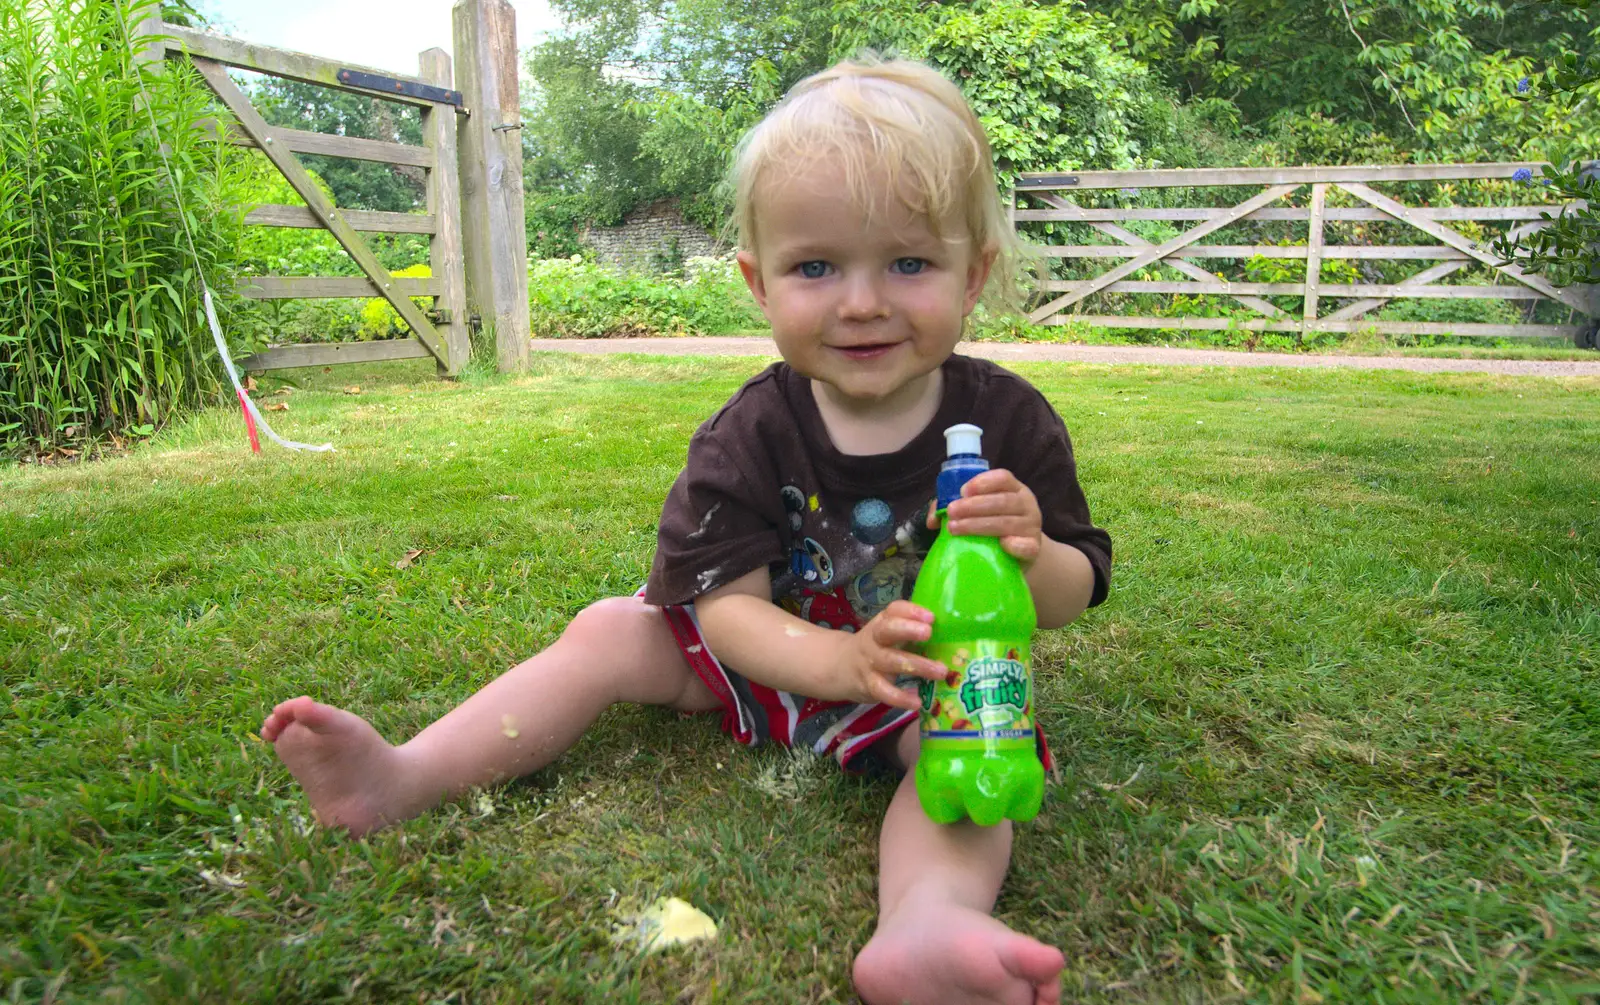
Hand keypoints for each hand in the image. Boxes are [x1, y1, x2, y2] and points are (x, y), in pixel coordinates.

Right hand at [836, 600, 948, 710]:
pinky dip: (900, 697)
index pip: (893, 610)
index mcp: (883, 623)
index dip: (911, 611)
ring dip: (917, 666)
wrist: (840, 667)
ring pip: (891, 661)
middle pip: (887, 631)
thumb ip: (911, 632)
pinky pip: (884, 692)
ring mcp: (870, 662)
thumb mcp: (888, 634)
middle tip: (929, 632)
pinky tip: (917, 701)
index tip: (931, 617)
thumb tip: (951, 633)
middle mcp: (875, 640)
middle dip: (907, 630)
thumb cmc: (876, 648)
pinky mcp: (869, 685)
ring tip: (940, 671)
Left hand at [926, 468, 1043, 567]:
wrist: (1020, 553)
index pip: (1003, 478)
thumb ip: (956, 508)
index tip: (963, 491)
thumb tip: (932, 520)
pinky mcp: (1034, 548)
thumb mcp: (980, 511)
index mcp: (1014, 489)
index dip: (983, 482)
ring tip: (955, 529)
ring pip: (1007, 523)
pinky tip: (1001, 545)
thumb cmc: (995, 526)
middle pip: (1003, 501)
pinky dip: (1014, 545)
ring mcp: (1031, 526)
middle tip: (951, 512)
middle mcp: (1025, 504)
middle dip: (974, 506)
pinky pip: (1027, 546)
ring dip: (979, 525)